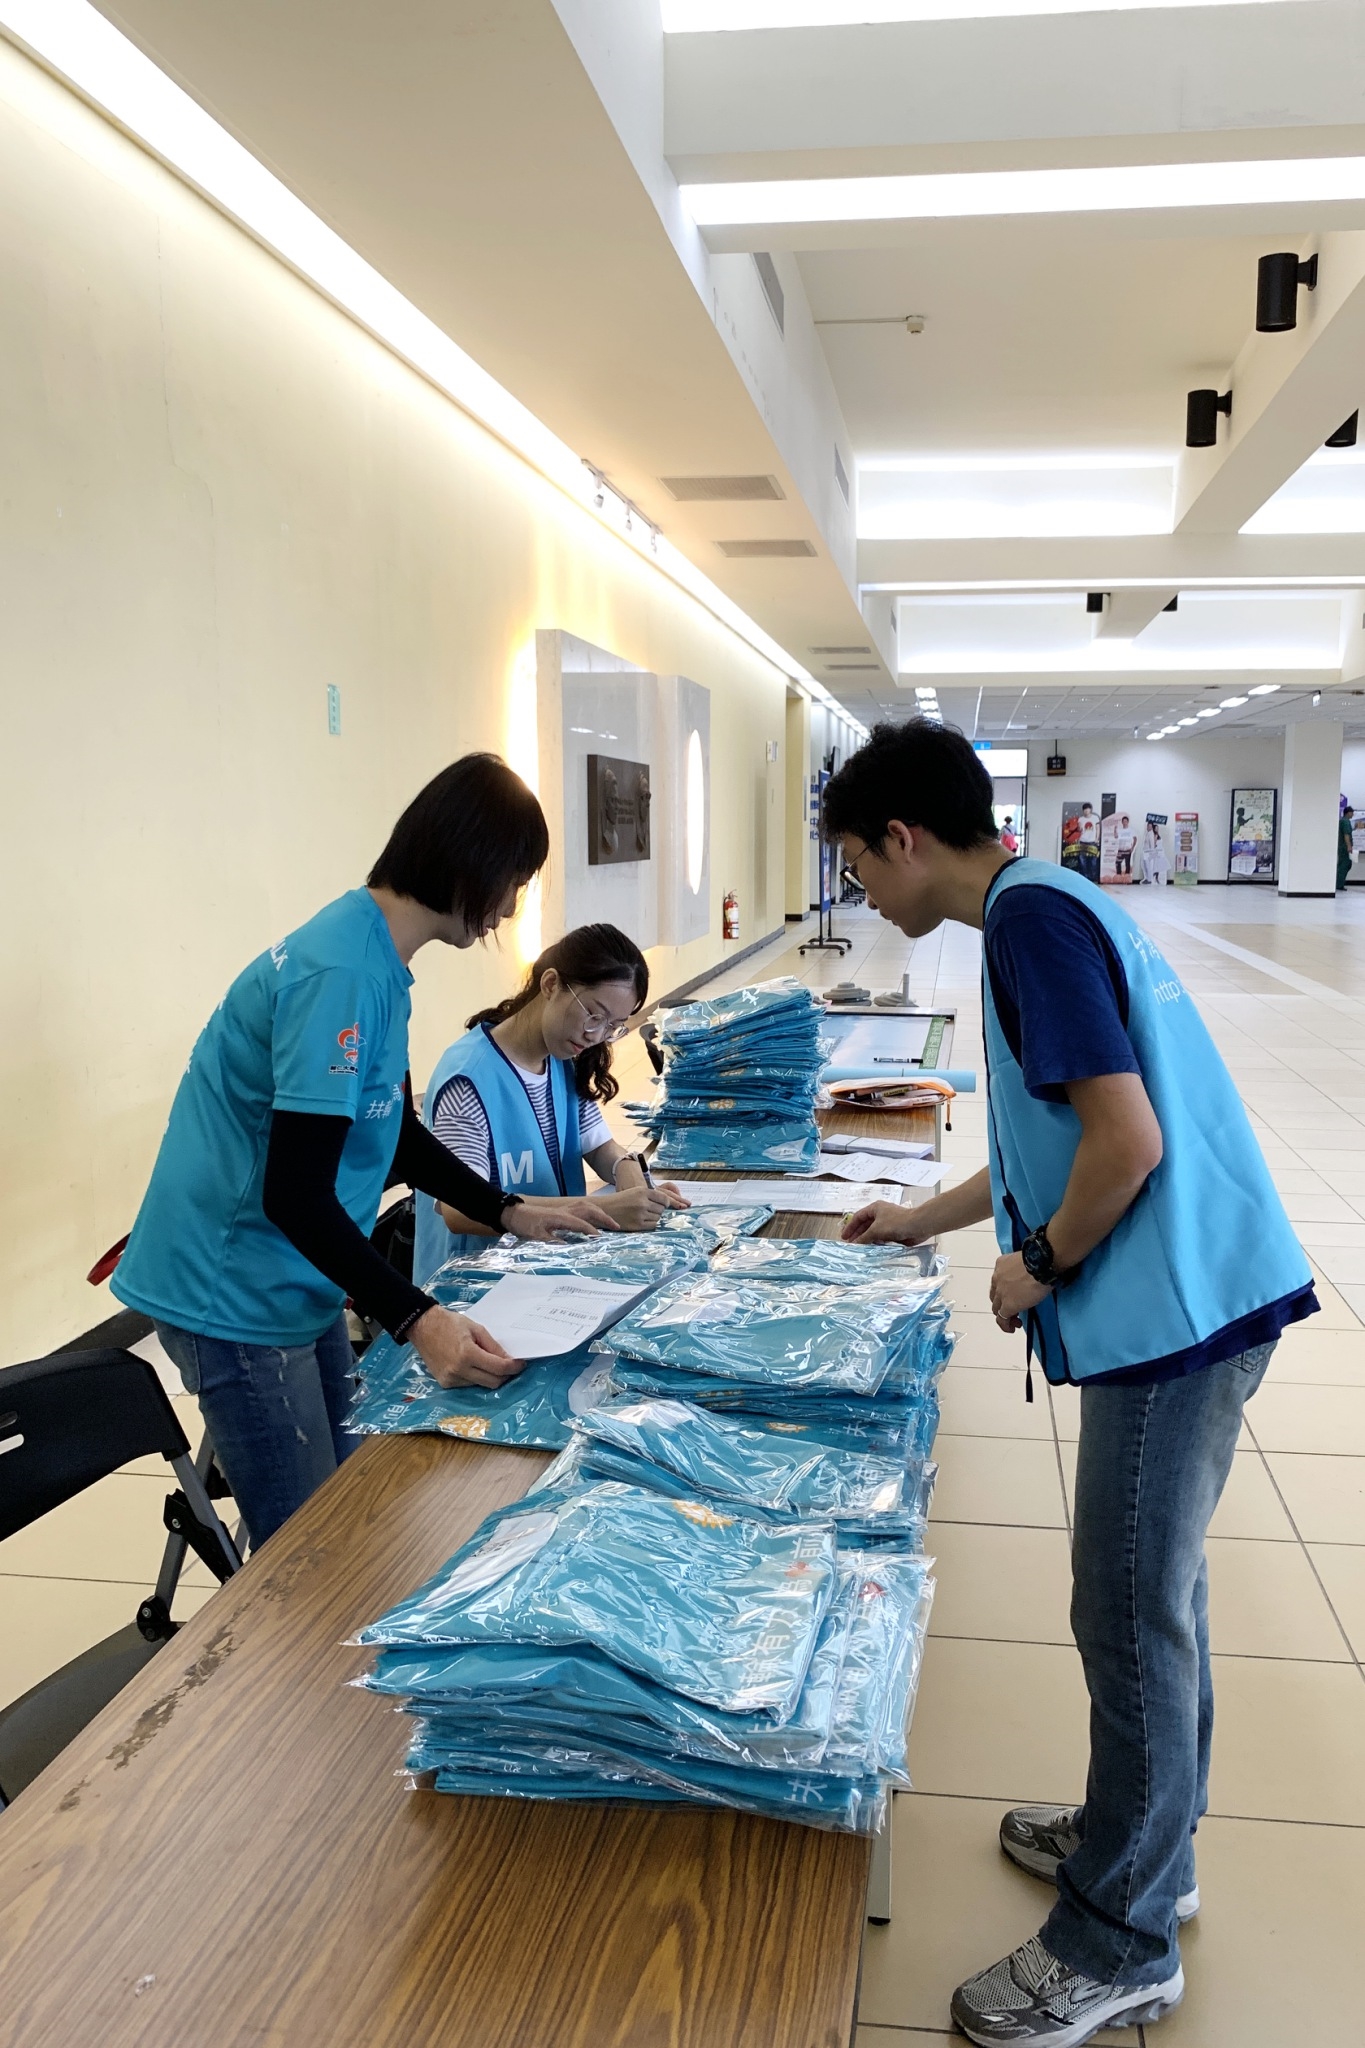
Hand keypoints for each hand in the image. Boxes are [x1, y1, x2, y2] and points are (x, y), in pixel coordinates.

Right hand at [409, 1306, 525, 1388]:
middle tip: (509, 1365)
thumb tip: (509, 1360)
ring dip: (489, 1376)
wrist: (423, 1327)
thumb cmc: (450, 1323)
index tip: (520, 1364)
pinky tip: (471, 1365)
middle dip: (505, 1375)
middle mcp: (459, 1370)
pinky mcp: (445, 1383)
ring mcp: (451, 1379)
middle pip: (492, 1382)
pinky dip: (475, 1377)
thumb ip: (493, 1346)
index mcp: (467, 1354)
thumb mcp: (476, 1329)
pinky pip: (468, 1385)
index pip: (498, 1368)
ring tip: (485, 1361)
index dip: (513, 1367)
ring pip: (481, 1385)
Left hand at [504, 1196, 617, 1240]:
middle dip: (603, 1217)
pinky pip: (581, 1209)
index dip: (591, 1230)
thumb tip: (567, 1246)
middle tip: (616, 1227)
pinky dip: (591, 1212)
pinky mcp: (561, 1211)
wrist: (513, 1213)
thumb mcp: (535, 1236)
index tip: (601, 1238)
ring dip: (599, 1213)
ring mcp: (563, 1209)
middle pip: (589, 1209)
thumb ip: (551, 1241)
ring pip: (586, 1206)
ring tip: (609, 1222)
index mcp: (560, 1217)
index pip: (581, 1222)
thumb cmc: (524, 1224)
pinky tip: (594, 1220)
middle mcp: (564, 1210)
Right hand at [595, 1185, 673, 1230]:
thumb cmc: (622, 1200)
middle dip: (658, 1210)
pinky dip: (650, 1224)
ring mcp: (640, 1214)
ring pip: (658, 1218)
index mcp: (643, 1191)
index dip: (666, 1203)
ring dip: (654, 1217)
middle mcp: (642, 1202)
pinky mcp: (637, 1225)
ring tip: (644, 1215)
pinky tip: (643, 1221)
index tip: (664, 1205)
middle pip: (661, 1209)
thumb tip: (669, 1204)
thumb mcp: (636, 1191)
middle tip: (649, 1210)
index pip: (664, 1199)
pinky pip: (652, 1225)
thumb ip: (651, 1195)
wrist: (606, 1209)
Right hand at [842, 1200, 924, 1245]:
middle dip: (858, 1234)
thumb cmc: (896, 1223)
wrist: (917, 1226)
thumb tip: (854, 1244)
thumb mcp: (876, 1230)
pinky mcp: (894, 1231)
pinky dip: (876, 1243)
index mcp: (875, 1208)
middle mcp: (881, 1214)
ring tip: (859, 1249)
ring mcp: (888, 1222)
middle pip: (865, 1224)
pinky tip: (871, 1250)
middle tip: (851, 1245)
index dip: (850, 1227)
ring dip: (867, 1239)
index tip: (844, 1237)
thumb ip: (864, 1237)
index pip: (858, 1216)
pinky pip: (882, 1237)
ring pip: (874, 1231)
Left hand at [989, 1252, 1050, 1331]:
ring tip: (1015, 1321)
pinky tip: (1012, 1328)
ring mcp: (1001, 1293)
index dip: (1005, 1291)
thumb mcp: (1027, 1261)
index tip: (1016, 1295)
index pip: (999, 1281)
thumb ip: (1024, 1269)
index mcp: (1001, 1265)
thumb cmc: (1040, 1258)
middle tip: (1015, 1309)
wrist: (1041, 1264)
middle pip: (995, 1295)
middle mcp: (997, 1278)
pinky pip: (1002, 1319)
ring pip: (996, 1308)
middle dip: (1002, 1304)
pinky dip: (1006, 1325)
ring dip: (1004, 1315)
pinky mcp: (1007, 1305)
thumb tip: (1033, 1275)